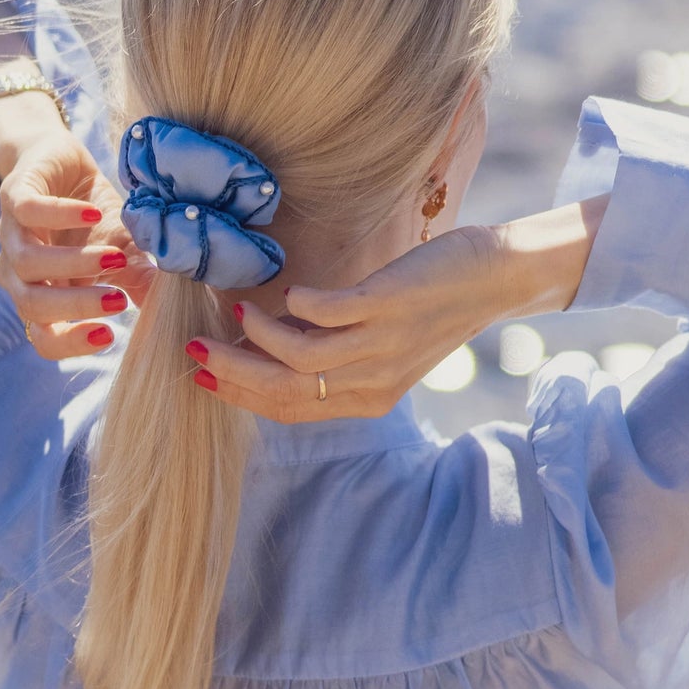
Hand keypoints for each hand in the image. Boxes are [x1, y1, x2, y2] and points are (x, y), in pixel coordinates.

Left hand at [0, 127, 155, 358]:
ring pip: (27, 263)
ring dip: (75, 264)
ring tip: (116, 258)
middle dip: (77, 307)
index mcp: (42, 294)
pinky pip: (28, 211)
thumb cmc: (92, 216)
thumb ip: (138, 283)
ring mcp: (13, 233)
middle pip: (31, 306)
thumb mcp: (123, 252)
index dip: (71, 343)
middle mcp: (20, 272)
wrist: (60, 159)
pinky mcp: (15, 195)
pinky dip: (61, 215)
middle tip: (117, 301)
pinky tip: (94, 214)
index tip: (110, 336)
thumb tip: (168, 314)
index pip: (43, 336)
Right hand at [189, 225, 505, 421]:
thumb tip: (265, 342)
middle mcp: (372, 381)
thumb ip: (331, 354)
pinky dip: (297, 304)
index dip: (239, 396)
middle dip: (231, 371)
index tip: (201, 377)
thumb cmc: (430, 307)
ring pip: (299, 357)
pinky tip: (290, 291)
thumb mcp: (380, 347)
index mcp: (367, 399)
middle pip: (284, 389)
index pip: (288, 409)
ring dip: (258, 336)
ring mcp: (381, 344)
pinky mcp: (389, 305)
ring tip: (237, 311)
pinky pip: (325, 313)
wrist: (495, 280)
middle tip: (193, 349)